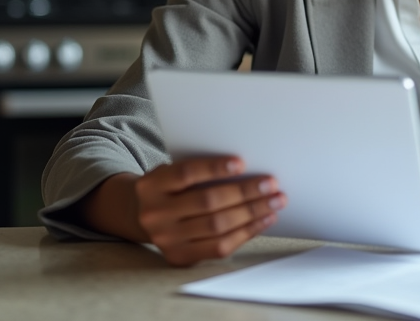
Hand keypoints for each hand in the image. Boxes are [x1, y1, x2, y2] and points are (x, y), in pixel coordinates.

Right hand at [133, 157, 285, 266]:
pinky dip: (246, 232)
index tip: (242, 163)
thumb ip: (199, 171)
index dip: (214, 168)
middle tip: (271, 184)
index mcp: (151, 185)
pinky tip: (263, 220)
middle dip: (244, 192)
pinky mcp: (179, 257)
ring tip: (275, 201)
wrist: (144, 217)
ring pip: (217, 226)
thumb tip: (249, 169)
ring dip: (252, 212)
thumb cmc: (170, 188)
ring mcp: (166, 239)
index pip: (186, 173)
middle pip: (207, 201)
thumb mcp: (173, 173)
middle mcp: (154, 214)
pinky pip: (219, 247)